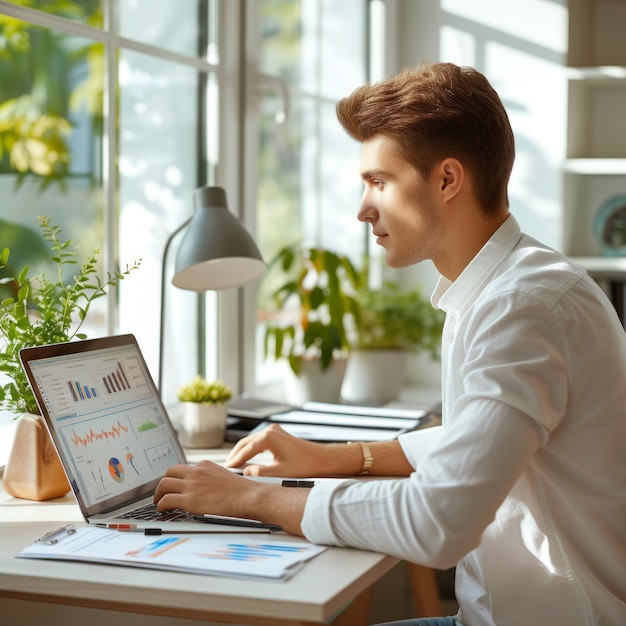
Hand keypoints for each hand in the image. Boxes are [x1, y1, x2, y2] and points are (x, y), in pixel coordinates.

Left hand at [154, 460, 252, 516]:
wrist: (248, 497)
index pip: (183, 468)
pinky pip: (166, 500)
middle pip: (169, 472)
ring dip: (158, 494)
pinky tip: (163, 510)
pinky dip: (161, 505)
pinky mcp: (190, 500)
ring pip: (164, 484)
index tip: (174, 485)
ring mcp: (192, 485)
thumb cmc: (241, 490)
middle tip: (162, 492)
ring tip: (159, 502)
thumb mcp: (223, 475)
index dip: (176, 478)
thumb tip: (204, 487)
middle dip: (163, 483)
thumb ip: (210, 477)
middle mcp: (196, 472)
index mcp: (205, 465)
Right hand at [225, 423, 345, 476]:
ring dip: (242, 452)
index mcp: (268, 437)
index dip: (234, 462)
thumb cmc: (305, 466)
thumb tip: (245, 473)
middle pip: (245, 443)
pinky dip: (251, 450)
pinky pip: (259, 442)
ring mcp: (274, 431)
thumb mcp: (279, 473)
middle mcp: (270, 430)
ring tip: (233, 465)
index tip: (225, 471)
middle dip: (235, 455)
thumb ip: (258, 473)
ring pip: (251, 442)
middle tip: (225, 469)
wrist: (322, 460)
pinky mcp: (278, 435)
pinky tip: (247, 460)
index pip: (244, 450)